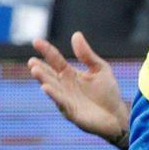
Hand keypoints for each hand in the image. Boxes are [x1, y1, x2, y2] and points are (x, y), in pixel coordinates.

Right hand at [27, 32, 131, 149]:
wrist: (117, 115)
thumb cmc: (107, 93)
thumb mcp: (99, 68)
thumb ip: (87, 54)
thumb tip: (76, 34)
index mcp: (69, 74)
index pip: (55, 60)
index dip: (46, 51)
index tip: (36, 41)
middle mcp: (64, 86)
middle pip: (49, 75)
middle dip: (40, 69)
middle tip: (32, 61)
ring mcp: (66, 99)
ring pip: (52, 88)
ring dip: (43, 80)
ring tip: (35, 70)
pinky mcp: (71, 112)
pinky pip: (61, 103)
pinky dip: (54, 95)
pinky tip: (46, 88)